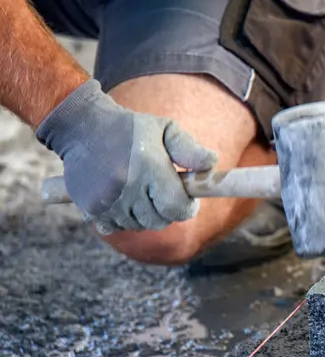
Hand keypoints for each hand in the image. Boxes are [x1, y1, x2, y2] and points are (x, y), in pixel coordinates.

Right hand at [35, 80, 217, 234]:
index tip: (186, 198)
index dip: (187, 207)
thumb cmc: (130, 128)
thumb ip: (189, 149)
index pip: (178, 208)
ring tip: (139, 190)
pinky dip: (122, 219)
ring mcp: (107, 201)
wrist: (81, 127)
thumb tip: (211, 164)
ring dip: (144, 214)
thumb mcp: (164, 129)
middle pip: (160, 221)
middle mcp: (127, 188)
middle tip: (160, 191)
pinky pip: (116, 229)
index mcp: (149, 168)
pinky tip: (121, 200)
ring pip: (139, 226)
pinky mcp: (90, 209)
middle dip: (166, 210)